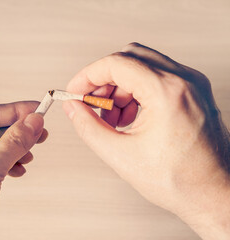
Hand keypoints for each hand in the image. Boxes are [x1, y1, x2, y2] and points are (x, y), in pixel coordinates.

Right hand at [63, 43, 229, 238]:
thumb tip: (73, 107)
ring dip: (119, 88)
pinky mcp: (193, 92)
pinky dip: (136, 92)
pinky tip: (129, 118)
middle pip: (129, 58)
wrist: (214, 195)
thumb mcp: (120, 155)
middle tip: (91, 104)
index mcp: (167, 92)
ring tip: (112, 119)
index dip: (88, 76)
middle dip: (103, 80)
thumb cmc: (180, 181)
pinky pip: (156, 78)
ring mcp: (192, 84)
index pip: (116, 64)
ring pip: (142, 66)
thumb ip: (88, 127)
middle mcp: (184, 81)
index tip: (75, 91)